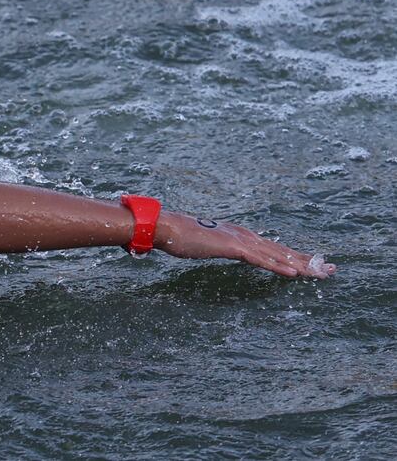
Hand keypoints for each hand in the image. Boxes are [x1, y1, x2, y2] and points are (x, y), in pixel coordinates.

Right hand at [155, 212, 336, 278]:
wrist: (168, 227)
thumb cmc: (181, 236)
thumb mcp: (206, 244)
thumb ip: (217, 246)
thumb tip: (217, 248)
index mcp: (241, 236)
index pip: (274, 249)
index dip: (295, 257)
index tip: (313, 264)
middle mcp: (246, 236)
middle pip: (283, 251)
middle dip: (308, 261)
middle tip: (332, 269)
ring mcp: (241, 241)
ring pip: (277, 256)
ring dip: (302, 265)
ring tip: (322, 273)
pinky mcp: (233, 248)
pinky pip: (261, 261)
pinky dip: (278, 267)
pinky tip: (293, 274)